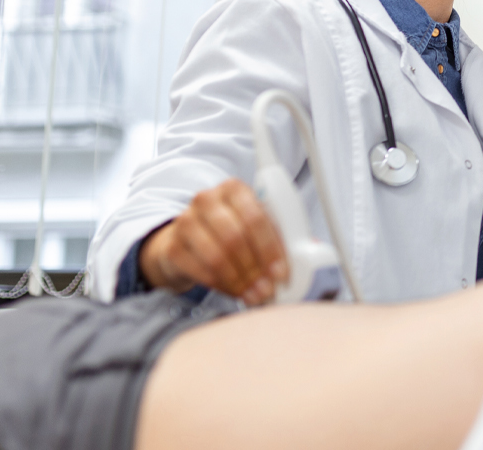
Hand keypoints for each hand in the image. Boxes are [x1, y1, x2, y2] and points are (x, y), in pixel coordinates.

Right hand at [141, 179, 287, 304]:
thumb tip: (310, 252)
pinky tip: (235, 292)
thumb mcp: (257, 226)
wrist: (190, 240)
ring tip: (255, 294)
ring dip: (240, 281)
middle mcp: (208, 199)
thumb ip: (281, 235)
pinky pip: (200, 270)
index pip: (256, 217)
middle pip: (235, 237)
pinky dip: (222, 286)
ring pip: (217, 255)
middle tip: (268, 289)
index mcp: (235, 189)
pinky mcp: (172, 245)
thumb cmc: (233, 230)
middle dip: (256, 269)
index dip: (271, 249)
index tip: (282, 272)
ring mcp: (186, 221)